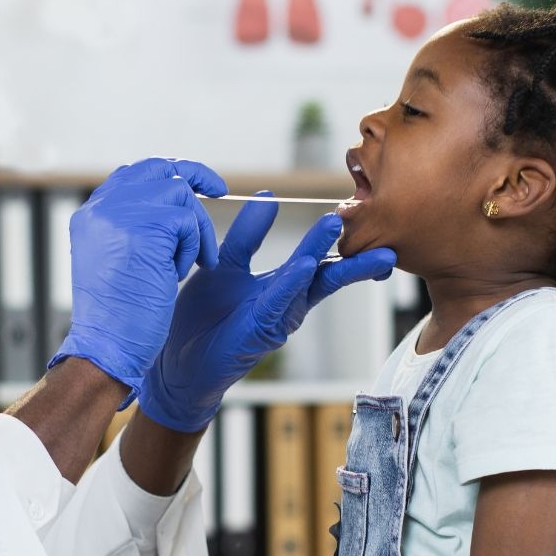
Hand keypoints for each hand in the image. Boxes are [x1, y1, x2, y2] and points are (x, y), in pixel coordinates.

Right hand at [50, 158, 226, 399]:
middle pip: (159, 169)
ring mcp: (123, 211)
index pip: (134, 174)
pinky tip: (175, 274)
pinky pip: (188, 221)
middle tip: (220, 190)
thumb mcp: (113, 259)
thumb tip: (167, 199)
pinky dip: (192, 248)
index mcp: (91, 213)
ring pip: (181, 194)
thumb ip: (131, 226)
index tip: (195, 187)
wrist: (108, 345)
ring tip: (184, 265)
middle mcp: (103, 205)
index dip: (168, 174)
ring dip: (194, 230)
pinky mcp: (148, 225)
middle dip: (196, 175)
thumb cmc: (116, 316)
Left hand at [137, 197, 398, 431]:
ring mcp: (275, 318)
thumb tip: (268, 195)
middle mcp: (286, 302)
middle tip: (378, 237)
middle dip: (352, 257)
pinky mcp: (258, 331)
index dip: (336, 241)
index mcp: (282, 286)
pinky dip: (292, 284)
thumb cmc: (204, 317)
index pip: (317, 259)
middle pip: (326, 274)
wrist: (178, 360)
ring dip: (321, 255)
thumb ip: (248, 234)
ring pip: (305, 283)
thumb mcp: (226, 263)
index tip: (356, 219)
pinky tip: (304, 265)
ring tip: (333, 227)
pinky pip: (279, 303)